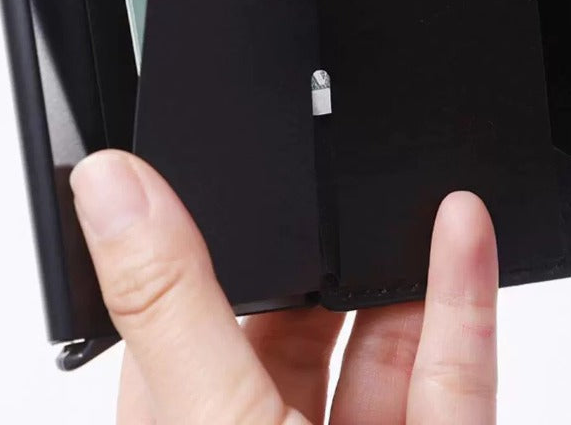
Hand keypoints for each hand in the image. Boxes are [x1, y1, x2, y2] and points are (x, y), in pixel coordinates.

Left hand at [70, 150, 497, 423]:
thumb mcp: (209, 417)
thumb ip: (167, 300)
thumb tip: (110, 184)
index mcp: (189, 420)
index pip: (180, 314)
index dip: (193, 242)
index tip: (205, 170)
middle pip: (295, 322)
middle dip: (320, 252)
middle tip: (328, 174)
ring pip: (380, 339)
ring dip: (399, 262)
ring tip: (406, 187)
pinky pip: (453, 366)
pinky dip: (460, 296)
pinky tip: (459, 230)